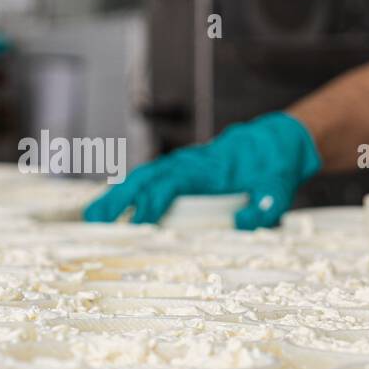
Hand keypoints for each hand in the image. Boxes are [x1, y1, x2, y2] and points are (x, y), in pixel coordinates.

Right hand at [83, 112, 321, 229]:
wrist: (274, 143)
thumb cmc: (274, 169)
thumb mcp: (278, 190)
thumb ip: (264, 208)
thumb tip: (240, 224)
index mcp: (206, 169)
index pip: (171, 185)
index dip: (154, 204)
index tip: (137, 225)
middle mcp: (186, 164)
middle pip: (145, 179)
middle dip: (119, 200)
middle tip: (94, 222)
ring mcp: (180, 167)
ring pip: (141, 179)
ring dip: (116, 197)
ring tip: (91, 219)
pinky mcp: (180, 173)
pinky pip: (148, 182)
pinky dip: (127, 193)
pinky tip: (111, 210)